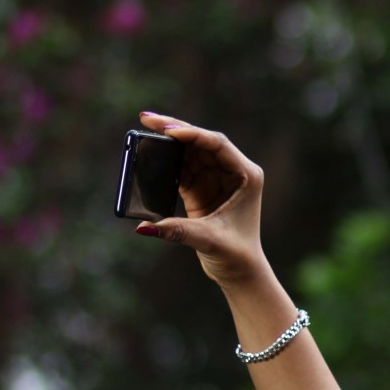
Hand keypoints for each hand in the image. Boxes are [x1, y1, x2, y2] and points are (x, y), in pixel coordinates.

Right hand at [133, 113, 270, 287]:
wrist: (240, 271)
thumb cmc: (237, 255)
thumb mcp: (208, 239)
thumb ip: (177, 230)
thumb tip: (143, 227)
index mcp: (246, 175)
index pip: (218, 145)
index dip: (193, 135)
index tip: (169, 131)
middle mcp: (233, 171)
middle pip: (201, 141)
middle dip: (175, 129)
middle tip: (147, 118)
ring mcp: (216, 178)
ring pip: (189, 152)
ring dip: (167, 142)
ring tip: (143, 130)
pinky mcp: (201, 188)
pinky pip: (181, 168)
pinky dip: (165, 161)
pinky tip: (148, 154)